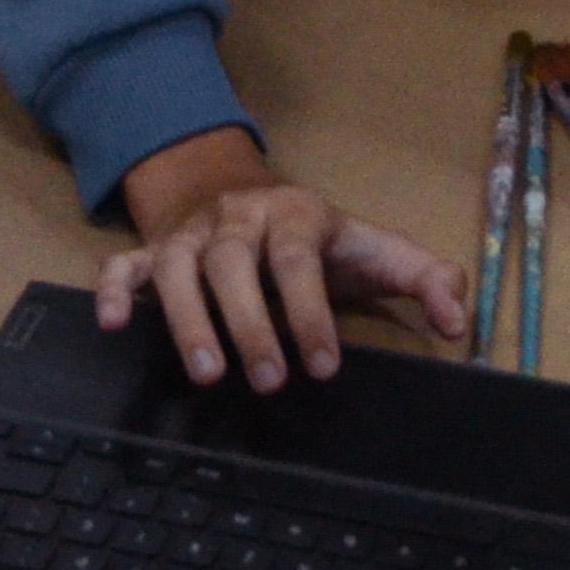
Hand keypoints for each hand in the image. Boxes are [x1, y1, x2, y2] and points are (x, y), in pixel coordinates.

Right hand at [101, 127, 472, 389]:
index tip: (324, 364)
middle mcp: (237, 220)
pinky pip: (123, 265)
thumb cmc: (314, 235)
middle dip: (251, 323)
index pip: (299, 261)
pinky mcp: (152, 251)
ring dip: (186, 318)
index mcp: (296, 216)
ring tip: (206, 373)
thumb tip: (457, 319)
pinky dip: (113, 290)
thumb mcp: (371, 248)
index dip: (311, 311)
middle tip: (269, 380)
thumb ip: (422, 277)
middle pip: (234, 264)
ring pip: (177, 268)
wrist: (241, 189)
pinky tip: (112, 323)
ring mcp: (189, 235)